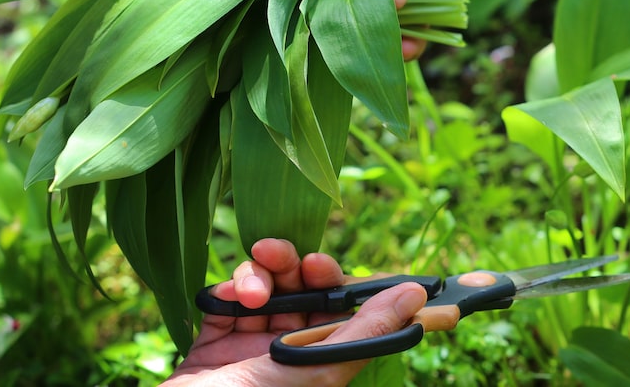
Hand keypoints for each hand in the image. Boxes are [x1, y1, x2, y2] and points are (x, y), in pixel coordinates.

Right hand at [162, 239, 426, 386]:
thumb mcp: (316, 370)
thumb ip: (366, 330)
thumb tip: (415, 294)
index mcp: (321, 361)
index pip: (346, 310)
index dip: (344, 283)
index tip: (326, 264)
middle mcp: (290, 350)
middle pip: (305, 289)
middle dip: (297, 267)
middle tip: (290, 259)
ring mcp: (251, 344)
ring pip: (269, 286)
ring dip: (262, 275)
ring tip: (252, 290)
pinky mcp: (214, 337)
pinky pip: (228, 297)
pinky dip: (230, 289)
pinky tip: (231, 297)